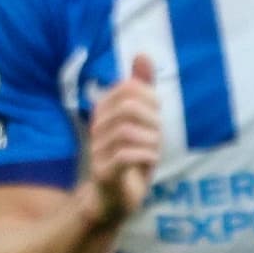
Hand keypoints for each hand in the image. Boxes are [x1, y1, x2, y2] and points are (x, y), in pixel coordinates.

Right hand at [84, 55, 160, 226]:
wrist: (114, 197)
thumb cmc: (131, 156)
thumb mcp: (142, 120)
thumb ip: (142, 88)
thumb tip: (142, 55)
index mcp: (105, 111)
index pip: (129, 87)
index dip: (150, 98)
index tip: (155, 114)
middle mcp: (97, 127)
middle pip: (130, 108)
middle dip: (154, 120)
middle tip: (156, 135)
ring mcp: (98, 150)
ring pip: (129, 132)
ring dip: (152, 141)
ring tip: (153, 151)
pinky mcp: (103, 172)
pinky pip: (125, 155)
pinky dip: (146, 156)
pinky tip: (149, 161)